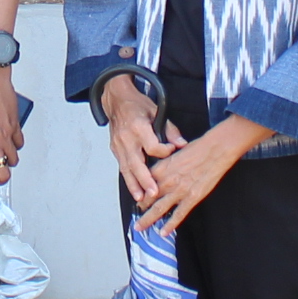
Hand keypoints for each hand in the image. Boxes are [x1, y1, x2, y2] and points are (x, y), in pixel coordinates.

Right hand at [104, 79, 179, 203]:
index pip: (152, 146)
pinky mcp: (115, 150)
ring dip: (134, 185)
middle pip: (136, 163)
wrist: (116, 99)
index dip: (164, 151)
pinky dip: (128, 179)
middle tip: (153, 193)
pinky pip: (122, 167)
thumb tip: (182, 144)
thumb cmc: (137, 105)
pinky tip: (135, 190)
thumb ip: (170, 129)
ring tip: (141, 199)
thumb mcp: (157, 111)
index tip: (171, 150)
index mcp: (138, 126)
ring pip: (126, 168)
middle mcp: (126, 138)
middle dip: (145, 180)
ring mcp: (118, 145)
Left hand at [134, 121, 270, 233]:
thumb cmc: (198, 148)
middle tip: (135, 215)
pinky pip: (178, 214)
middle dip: (140, 208)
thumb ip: (166, 165)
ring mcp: (179, 191)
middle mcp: (167, 181)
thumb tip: (162, 172)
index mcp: (161, 168)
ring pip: (158, 209)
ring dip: (147, 220)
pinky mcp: (192, 198)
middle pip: (147, 198)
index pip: (143, 183)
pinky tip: (164, 232)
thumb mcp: (175, 153)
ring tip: (140, 228)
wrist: (215, 150)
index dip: (139, 192)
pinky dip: (170, 225)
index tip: (137, 197)